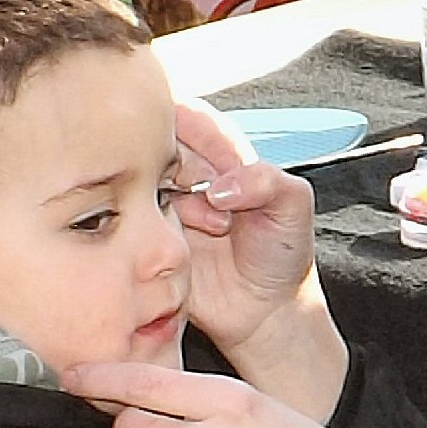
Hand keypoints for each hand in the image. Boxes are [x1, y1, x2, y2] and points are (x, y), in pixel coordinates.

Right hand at [164, 101, 346, 417]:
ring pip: (140, 184)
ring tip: (218, 229)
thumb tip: (219, 187)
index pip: (188, 116)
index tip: (218, 169)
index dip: (196, 135)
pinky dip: (157, 233)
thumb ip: (267, 180)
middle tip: (220, 204)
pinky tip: (190, 249)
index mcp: (219, 153)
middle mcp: (183, 174)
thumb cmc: (281, 252)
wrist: (265, 311)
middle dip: (186, 171)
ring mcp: (161, 207)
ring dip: (180, 206)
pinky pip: (132, 225)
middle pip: (155, 145)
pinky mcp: (146, 240)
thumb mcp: (294, 206)